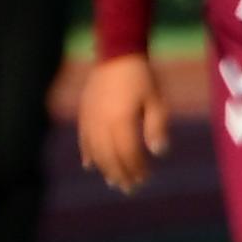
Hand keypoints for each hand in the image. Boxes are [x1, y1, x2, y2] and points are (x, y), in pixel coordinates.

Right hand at [74, 52, 169, 193]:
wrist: (117, 53)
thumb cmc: (142, 77)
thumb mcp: (156, 101)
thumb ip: (156, 127)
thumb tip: (158, 152)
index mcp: (121, 121)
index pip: (128, 154)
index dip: (136, 168)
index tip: (146, 178)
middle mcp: (102, 124)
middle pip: (110, 157)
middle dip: (120, 174)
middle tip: (129, 188)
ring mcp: (90, 119)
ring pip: (95, 151)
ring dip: (104, 169)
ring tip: (112, 181)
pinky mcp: (83, 113)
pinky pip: (83, 139)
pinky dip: (87, 154)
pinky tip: (90, 166)